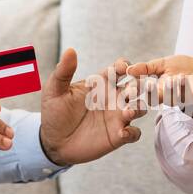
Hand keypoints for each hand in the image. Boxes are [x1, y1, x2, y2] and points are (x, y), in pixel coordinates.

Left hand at [38, 48, 146, 165]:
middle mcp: (113, 98)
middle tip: (132, 89)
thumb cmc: (54, 113)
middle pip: (135, 86)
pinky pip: (134, 133)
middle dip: (139, 85)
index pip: (120, 69)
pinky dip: (133, 133)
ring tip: (128, 111)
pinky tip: (122, 133)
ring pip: (140, 108)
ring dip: (138, 108)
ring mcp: (117, 117)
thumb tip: (70, 50)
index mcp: (101, 84)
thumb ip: (64, 71)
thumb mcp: (55, 90)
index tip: (123, 68)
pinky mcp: (117, 136)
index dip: (124, 66)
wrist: (53, 142)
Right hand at [121, 54, 192, 118]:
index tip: (140, 85)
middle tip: (160, 82)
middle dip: (162, 91)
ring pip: (181, 96)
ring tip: (178, 78)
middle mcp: (173, 97)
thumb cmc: (183, 69)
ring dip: (180, 88)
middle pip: (165, 98)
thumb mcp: (163, 65)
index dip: (145, 92)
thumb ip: (147, 68)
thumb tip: (128, 69)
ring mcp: (188, 97)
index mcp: (162, 90)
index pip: (150, 94)